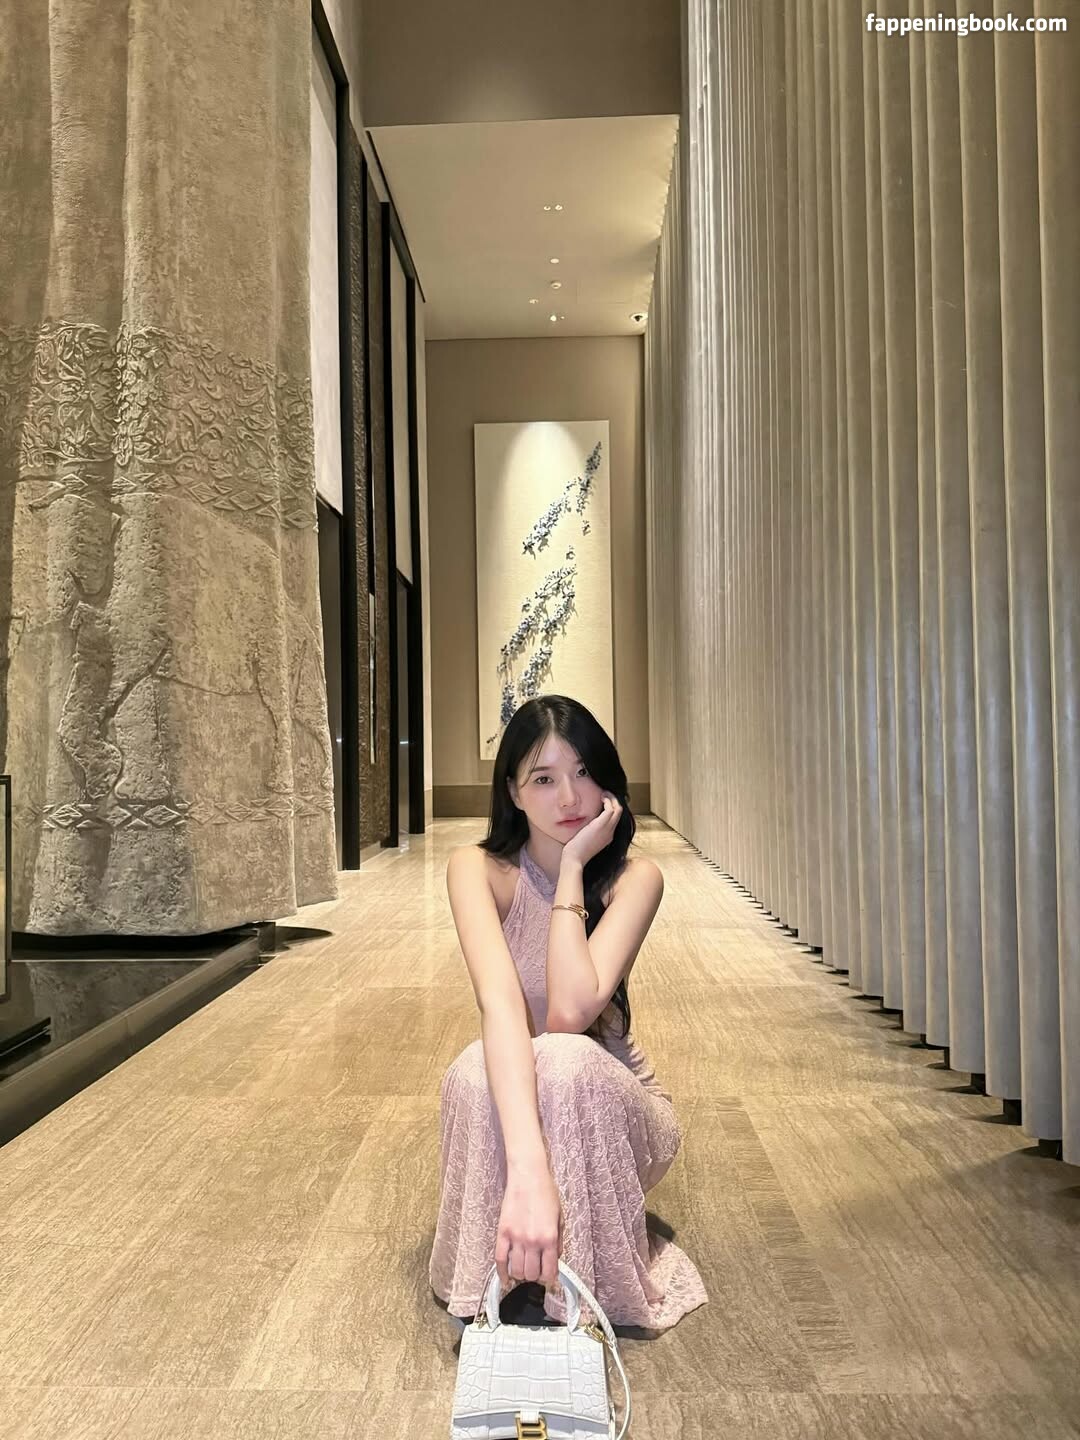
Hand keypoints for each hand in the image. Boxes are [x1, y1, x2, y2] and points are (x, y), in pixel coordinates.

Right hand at [495, 1166, 562, 1291]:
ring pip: (517, 1270)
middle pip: (532, 1274)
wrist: (528, 1176)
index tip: (549, 1276)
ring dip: (521, 1274)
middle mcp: (533, 1241)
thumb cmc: (545, 1192)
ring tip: (524, 1268)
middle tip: (536, 1269)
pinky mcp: (502, 1232)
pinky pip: (500, 1259)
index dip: (550, 1277)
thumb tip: (555, 1258)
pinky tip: (506, 1278)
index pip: (549, 1271)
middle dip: (535, 1276)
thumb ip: (559, 1241)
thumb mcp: (560, 1217)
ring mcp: (516, 1238)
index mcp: (549, 1238)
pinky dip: (502, 1273)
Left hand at [560, 792, 622, 867]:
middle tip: (605, 794)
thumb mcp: (584, 840)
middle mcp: (610, 832)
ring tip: (604, 793)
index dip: (612, 808)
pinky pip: (611, 808)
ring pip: (618, 809)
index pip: (615, 820)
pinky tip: (601, 796)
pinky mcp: (602, 824)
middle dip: (614, 801)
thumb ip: (587, 832)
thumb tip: (583, 825)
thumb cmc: (575, 851)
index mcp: (607, 837)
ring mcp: (608, 829)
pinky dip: (608, 800)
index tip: (604, 801)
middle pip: (619, 813)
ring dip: (612, 798)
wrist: (574, 858)